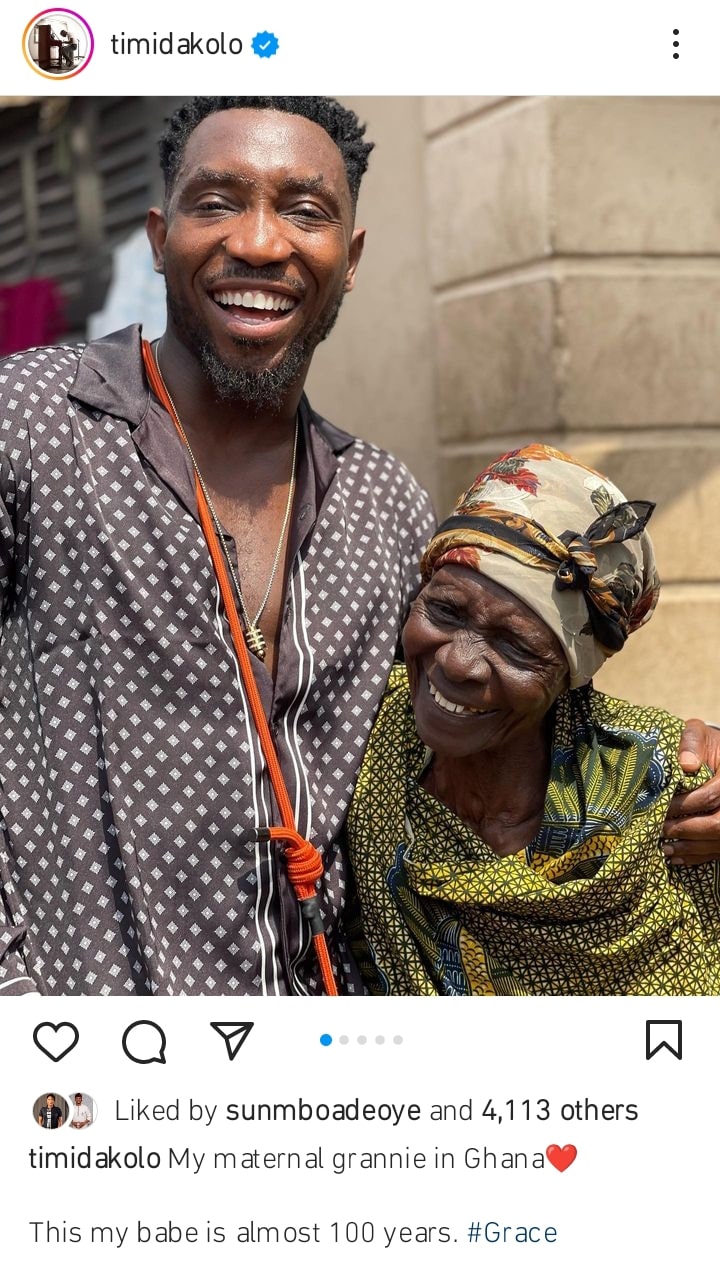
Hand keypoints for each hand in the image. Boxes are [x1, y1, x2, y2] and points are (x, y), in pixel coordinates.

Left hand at [663, 719, 719, 863]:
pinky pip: (718, 851)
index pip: (710, 796)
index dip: (684, 804)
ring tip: (664, 847)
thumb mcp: (699, 734)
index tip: (661, 807)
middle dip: (685, 829)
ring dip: (689, 847)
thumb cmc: (706, 746)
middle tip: (659, 829)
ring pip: (718, 842)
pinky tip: (678, 856)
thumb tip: (685, 765)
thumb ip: (691, 743)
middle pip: (717, 824)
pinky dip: (698, 856)